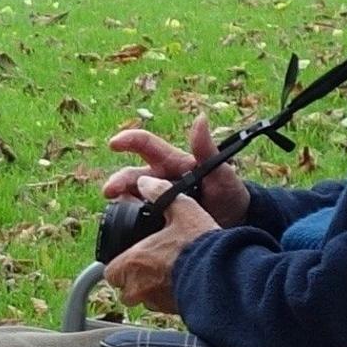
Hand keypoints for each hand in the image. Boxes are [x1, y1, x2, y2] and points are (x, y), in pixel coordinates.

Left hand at [101, 185, 216, 315]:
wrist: (224, 274)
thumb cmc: (200, 244)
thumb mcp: (183, 210)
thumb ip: (160, 194)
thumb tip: (145, 182)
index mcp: (134, 262)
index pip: (110, 272)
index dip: (118, 264)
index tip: (130, 256)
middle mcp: (139, 287)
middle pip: (124, 290)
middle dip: (131, 280)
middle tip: (147, 265)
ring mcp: (155, 302)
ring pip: (142, 300)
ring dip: (148, 290)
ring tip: (166, 273)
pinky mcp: (172, 312)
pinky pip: (161, 306)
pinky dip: (166, 297)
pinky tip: (180, 282)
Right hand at [105, 112, 249, 224]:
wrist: (235, 224)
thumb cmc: (228, 193)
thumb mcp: (221, 172)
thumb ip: (207, 149)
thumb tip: (200, 118)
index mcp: (170, 162)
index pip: (145, 145)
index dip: (128, 140)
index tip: (114, 144)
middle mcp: (157, 180)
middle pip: (131, 176)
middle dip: (118, 181)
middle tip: (111, 191)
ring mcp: (154, 201)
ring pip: (128, 198)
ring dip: (120, 202)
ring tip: (120, 212)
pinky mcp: (154, 223)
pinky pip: (134, 221)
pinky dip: (126, 223)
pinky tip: (126, 229)